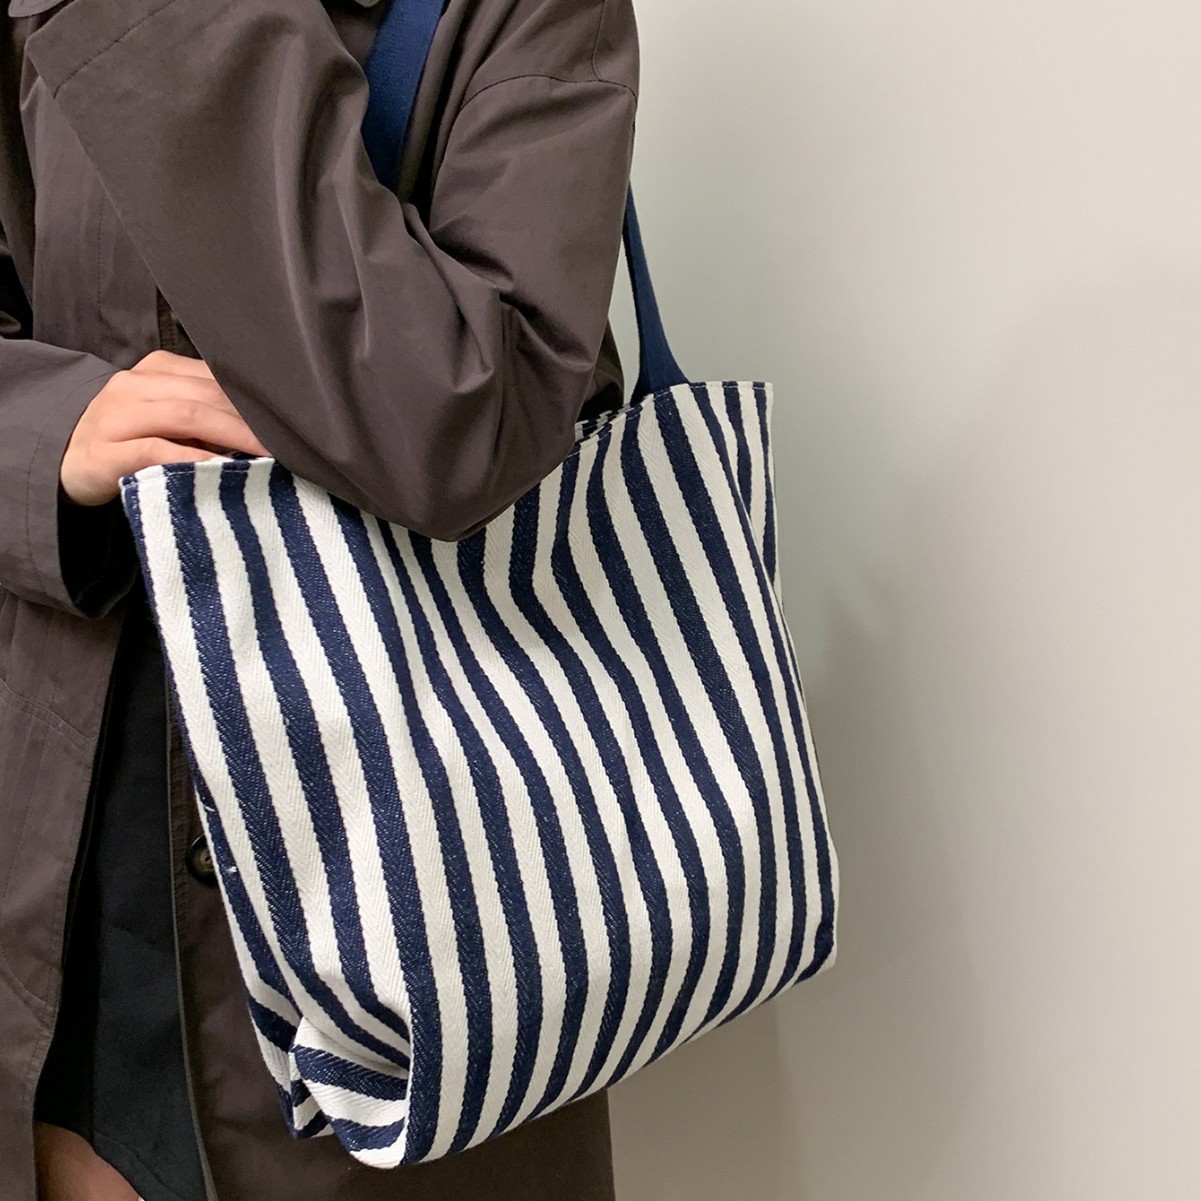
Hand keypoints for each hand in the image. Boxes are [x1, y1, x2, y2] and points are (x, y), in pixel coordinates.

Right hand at [60, 349, 270, 505]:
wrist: (61, 457)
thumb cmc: (127, 438)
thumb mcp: (164, 415)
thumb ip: (203, 412)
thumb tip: (262, 428)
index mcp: (155, 370)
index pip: (213, 377)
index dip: (253, 399)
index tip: (288, 420)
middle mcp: (134, 386)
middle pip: (204, 394)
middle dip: (250, 420)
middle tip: (286, 443)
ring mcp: (116, 417)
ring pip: (184, 415)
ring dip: (231, 435)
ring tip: (264, 455)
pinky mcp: (104, 453)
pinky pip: (155, 449)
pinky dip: (192, 458)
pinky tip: (219, 468)